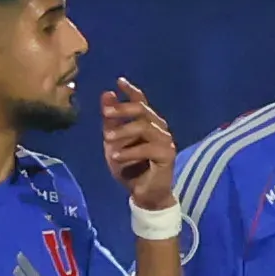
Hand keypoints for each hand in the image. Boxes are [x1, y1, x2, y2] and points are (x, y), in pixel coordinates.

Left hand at [99, 78, 176, 207]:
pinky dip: (131, 151)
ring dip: (124, 131)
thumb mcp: (113, 143)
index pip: (141, 102)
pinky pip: (149, 148)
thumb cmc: (129, 168)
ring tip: (107, 139)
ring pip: (145, 127)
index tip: (119, 81)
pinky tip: (117, 156)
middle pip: (143, 110)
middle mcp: (159, 128)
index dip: (132, 91)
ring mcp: (165, 141)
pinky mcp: (168, 155)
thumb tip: (107, 94)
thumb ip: (110, 121)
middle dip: (123, 109)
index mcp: (148, 123)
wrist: (143, 194)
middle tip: (106, 112)